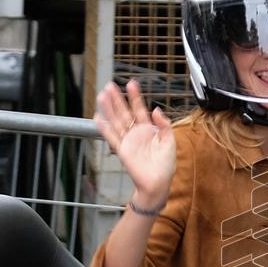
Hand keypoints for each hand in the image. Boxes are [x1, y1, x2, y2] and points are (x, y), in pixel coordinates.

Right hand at [95, 79, 175, 207]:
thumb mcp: (170, 142)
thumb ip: (164, 125)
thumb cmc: (165, 165)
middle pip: (124, 112)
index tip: (131, 83)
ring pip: (116, 121)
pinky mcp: (122, 151)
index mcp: (149, 129)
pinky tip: (97, 118)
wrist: (158, 183)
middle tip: (110, 85)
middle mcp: (136, 133)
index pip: (140, 109)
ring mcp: (128, 141)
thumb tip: (156, 109)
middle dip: (117, 99)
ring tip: (102, 96)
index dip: (135, 97)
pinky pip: (112, 137)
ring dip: (109, 109)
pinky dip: (104, 128)